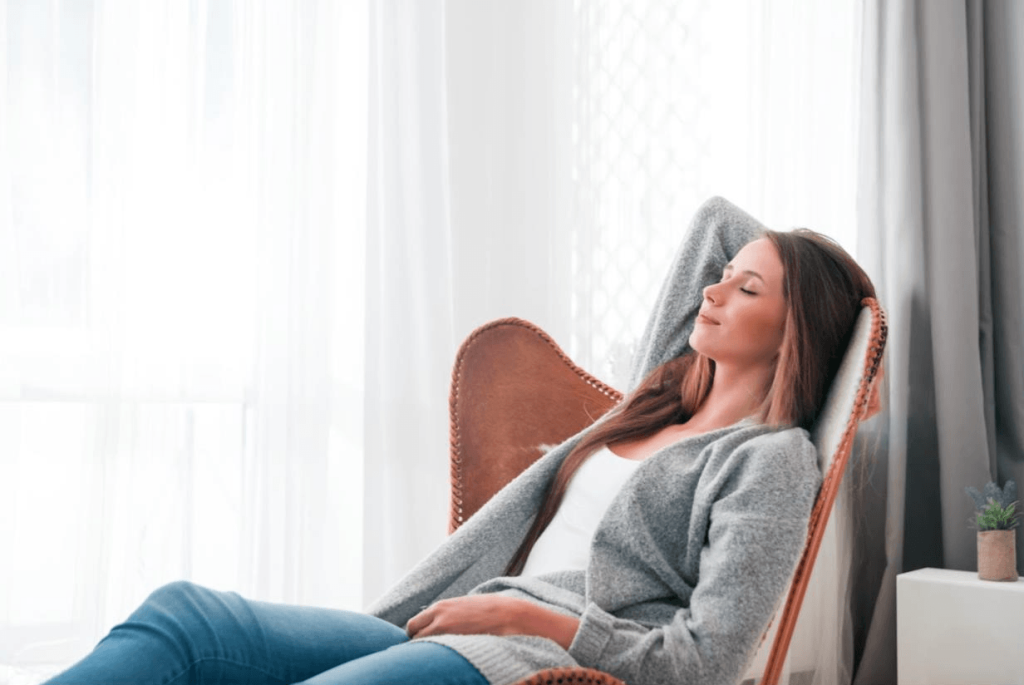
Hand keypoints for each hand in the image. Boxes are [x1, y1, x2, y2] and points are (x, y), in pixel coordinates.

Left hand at [406, 595, 579, 649]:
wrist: (514, 616)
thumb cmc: (494, 610)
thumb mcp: (467, 605)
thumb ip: (450, 613)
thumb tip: (439, 623)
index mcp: (441, 607)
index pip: (413, 625)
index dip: (417, 635)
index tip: (424, 642)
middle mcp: (439, 619)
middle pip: (414, 636)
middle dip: (418, 645)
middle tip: (431, 651)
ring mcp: (448, 633)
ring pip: (425, 649)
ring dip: (429, 652)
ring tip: (441, 657)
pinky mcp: (459, 646)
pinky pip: (441, 657)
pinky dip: (441, 659)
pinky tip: (451, 660)